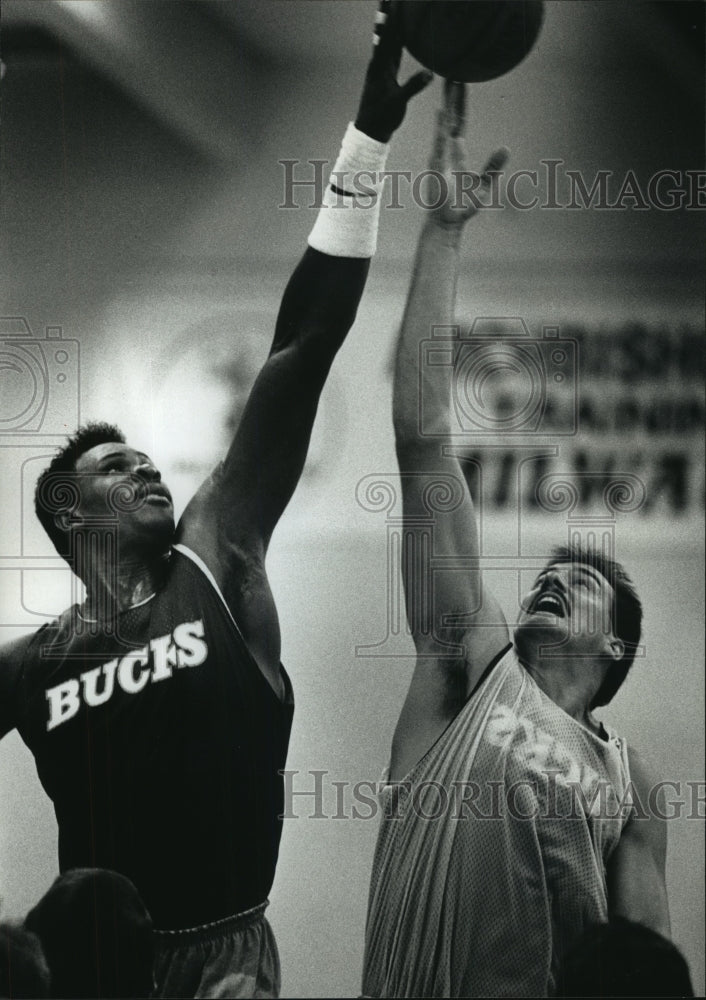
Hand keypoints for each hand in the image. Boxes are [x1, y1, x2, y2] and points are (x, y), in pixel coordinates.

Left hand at [354, 0, 432, 143]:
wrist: (371, 130)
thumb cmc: (382, 117)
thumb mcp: (398, 103)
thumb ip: (412, 87)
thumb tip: (429, 74)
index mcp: (380, 66)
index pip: (387, 36)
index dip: (391, 18)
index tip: (394, 2)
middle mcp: (379, 63)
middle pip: (385, 32)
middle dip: (388, 14)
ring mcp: (382, 68)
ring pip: (387, 40)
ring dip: (391, 23)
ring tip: (392, 6)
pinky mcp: (386, 74)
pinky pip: (392, 51)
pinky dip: (396, 39)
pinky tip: (399, 32)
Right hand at [426, 80, 508, 228]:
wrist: (448, 223)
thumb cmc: (462, 207)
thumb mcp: (483, 185)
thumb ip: (493, 167)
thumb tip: (506, 148)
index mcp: (456, 153)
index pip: (459, 122)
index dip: (460, 103)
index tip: (461, 84)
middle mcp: (446, 150)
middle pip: (450, 117)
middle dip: (452, 95)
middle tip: (453, 71)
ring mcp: (441, 156)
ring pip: (445, 123)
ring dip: (447, 103)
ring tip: (448, 82)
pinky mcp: (437, 165)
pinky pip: (440, 142)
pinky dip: (442, 126)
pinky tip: (443, 111)